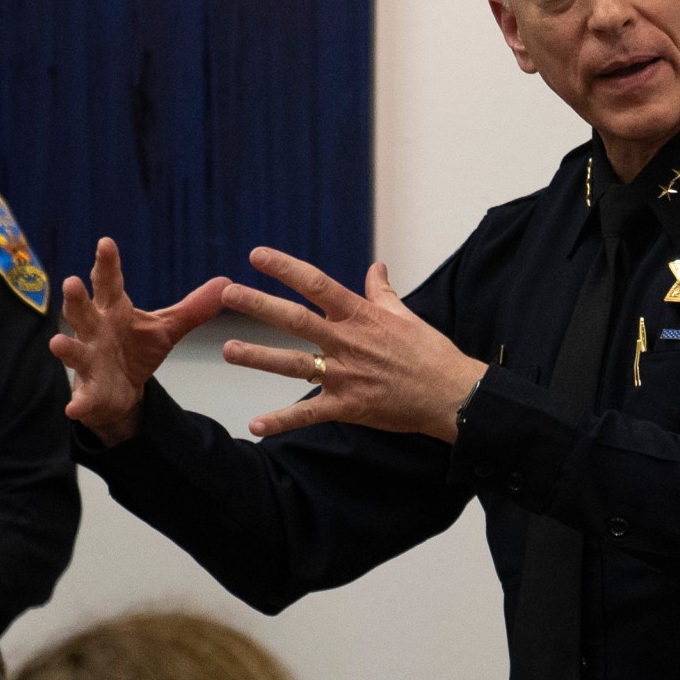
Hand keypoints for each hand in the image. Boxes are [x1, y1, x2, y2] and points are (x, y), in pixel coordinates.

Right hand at [50, 239, 235, 444]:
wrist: (120, 392)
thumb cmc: (135, 349)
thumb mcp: (165, 329)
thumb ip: (192, 309)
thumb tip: (227, 282)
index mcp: (113, 311)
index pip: (109, 284)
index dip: (107, 264)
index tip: (106, 243)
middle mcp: (95, 332)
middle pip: (83, 312)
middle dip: (76, 299)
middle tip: (71, 281)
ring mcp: (88, 362)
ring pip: (74, 352)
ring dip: (66, 348)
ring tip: (57, 343)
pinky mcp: (90, 392)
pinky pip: (83, 398)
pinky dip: (79, 403)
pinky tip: (74, 407)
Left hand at [218, 249, 488, 444]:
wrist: (452, 394)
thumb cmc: (431, 353)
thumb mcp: (406, 315)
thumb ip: (382, 292)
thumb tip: (376, 268)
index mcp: (360, 316)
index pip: (316, 284)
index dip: (285, 268)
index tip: (257, 255)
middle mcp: (347, 342)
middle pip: (295, 319)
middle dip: (259, 305)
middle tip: (227, 293)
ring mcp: (345, 374)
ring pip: (293, 363)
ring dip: (259, 357)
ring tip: (228, 351)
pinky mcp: (347, 406)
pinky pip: (308, 414)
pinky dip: (281, 421)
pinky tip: (255, 425)